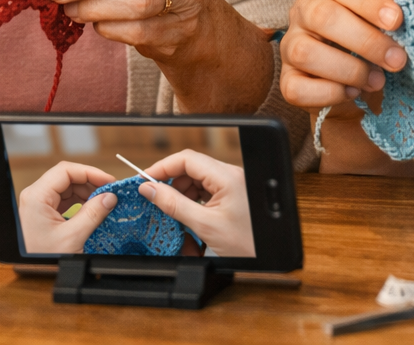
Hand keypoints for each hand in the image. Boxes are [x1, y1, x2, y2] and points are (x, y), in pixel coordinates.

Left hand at [17, 162, 117, 253]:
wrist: (30, 275)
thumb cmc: (41, 258)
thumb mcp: (72, 237)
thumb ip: (92, 214)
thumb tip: (109, 197)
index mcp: (37, 196)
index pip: (66, 171)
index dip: (90, 172)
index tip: (108, 180)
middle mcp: (35, 196)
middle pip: (67, 178)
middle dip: (90, 183)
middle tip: (109, 192)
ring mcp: (38, 204)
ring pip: (67, 188)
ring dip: (87, 193)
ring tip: (103, 202)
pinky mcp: (43, 213)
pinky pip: (64, 200)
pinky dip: (80, 203)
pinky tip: (92, 209)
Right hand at [139, 150, 253, 256]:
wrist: (270, 255)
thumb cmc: (246, 243)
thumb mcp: (204, 225)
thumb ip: (174, 205)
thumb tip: (149, 189)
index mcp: (226, 176)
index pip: (187, 159)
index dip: (162, 167)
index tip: (143, 179)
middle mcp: (230, 176)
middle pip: (190, 169)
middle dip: (171, 185)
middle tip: (154, 201)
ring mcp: (232, 186)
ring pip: (196, 182)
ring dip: (181, 197)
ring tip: (173, 216)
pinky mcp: (232, 197)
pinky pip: (205, 194)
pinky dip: (192, 204)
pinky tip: (187, 220)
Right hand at [279, 0, 407, 108]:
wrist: (351, 83)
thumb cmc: (369, 45)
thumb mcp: (381, 25)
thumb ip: (394, 20)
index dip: (370, 2)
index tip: (397, 21)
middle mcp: (304, 12)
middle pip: (324, 17)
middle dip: (366, 41)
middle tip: (397, 60)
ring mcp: (291, 45)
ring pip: (306, 52)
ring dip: (349, 69)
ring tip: (377, 80)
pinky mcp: (287, 79)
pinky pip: (297, 87)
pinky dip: (330, 93)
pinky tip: (352, 92)